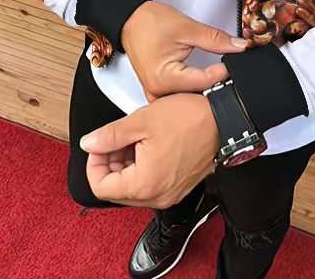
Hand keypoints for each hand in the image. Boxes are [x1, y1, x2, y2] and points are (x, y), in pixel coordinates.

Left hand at [80, 92, 219, 208]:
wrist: (225, 119)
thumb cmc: (191, 118)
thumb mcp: (142, 121)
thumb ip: (110, 135)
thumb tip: (90, 144)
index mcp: (144, 184)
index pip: (100, 187)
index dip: (94, 163)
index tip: (99, 144)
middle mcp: (157, 196)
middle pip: (116, 189)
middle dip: (111, 162)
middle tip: (117, 137)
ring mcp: (170, 194)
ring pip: (133, 187)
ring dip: (126, 164)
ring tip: (135, 137)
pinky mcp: (179, 187)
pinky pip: (151, 184)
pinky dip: (143, 167)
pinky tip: (149, 144)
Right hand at [121, 0, 244, 100]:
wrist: (130, 19)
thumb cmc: (149, 22)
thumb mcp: (187, 28)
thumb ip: (215, 39)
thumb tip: (238, 47)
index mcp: (164, 78)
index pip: (204, 82)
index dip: (223, 72)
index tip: (234, 63)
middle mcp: (157, 92)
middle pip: (196, 95)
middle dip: (215, 84)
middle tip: (230, 71)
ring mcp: (156, 94)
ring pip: (188, 99)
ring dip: (204, 89)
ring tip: (217, 76)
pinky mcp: (157, 91)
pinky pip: (179, 96)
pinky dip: (192, 89)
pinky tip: (202, 82)